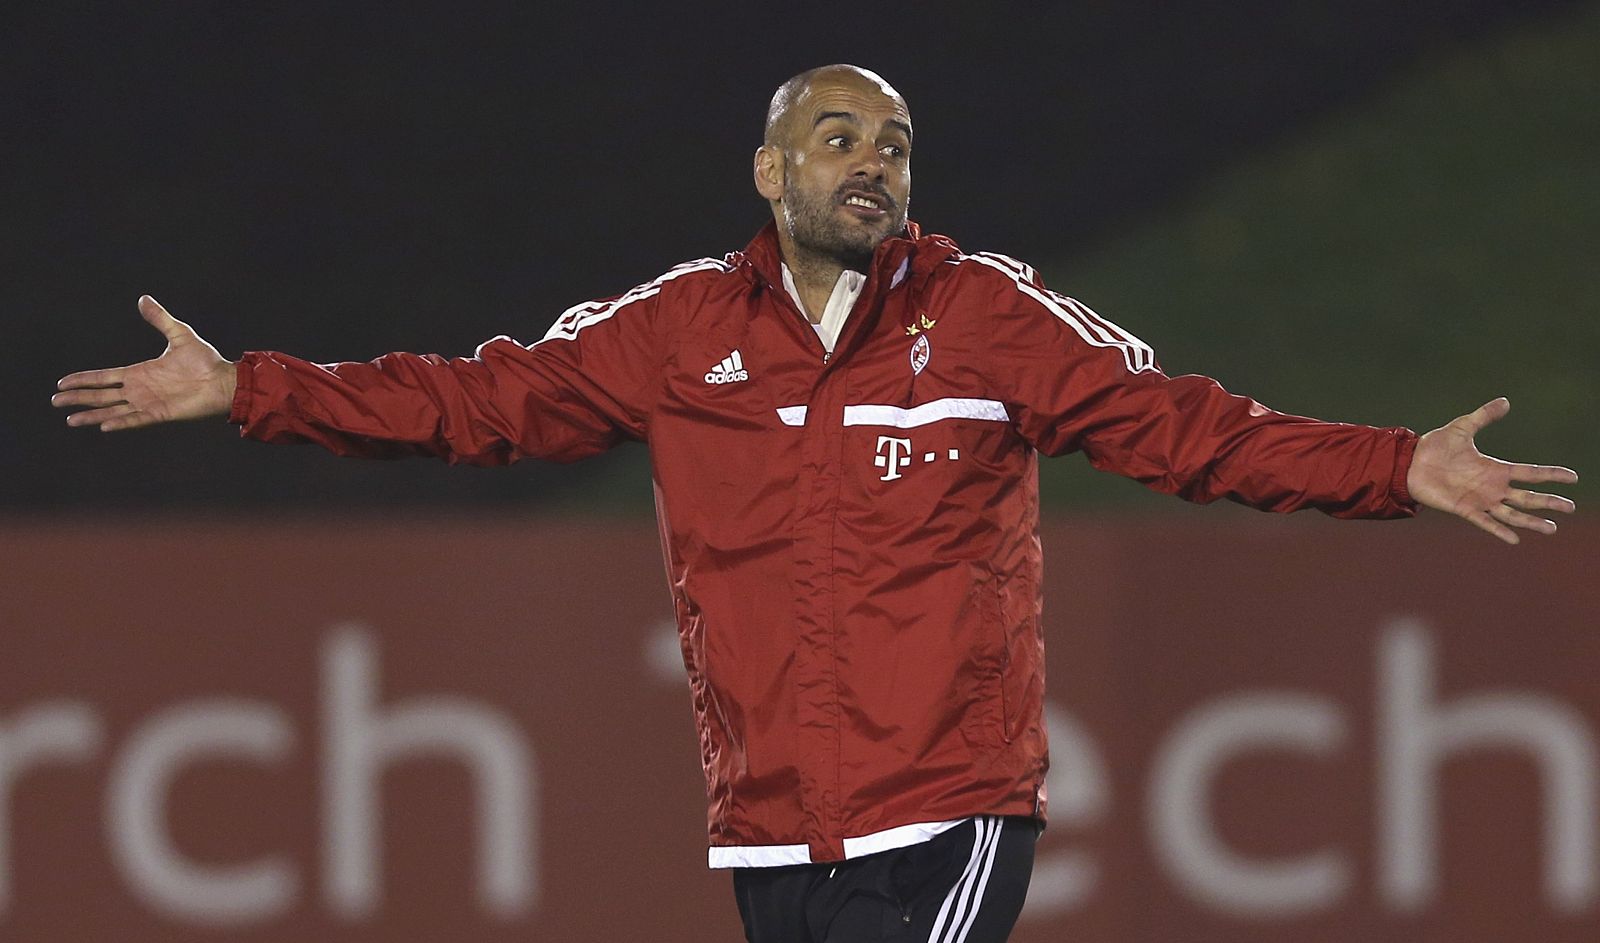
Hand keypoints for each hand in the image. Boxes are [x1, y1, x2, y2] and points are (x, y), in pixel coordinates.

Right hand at [53, 296, 237, 430]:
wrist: (225, 380)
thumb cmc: (205, 360)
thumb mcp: (179, 334)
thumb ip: (160, 319)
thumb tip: (143, 298)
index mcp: (140, 373)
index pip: (104, 377)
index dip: (83, 379)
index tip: (62, 382)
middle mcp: (140, 389)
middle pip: (101, 395)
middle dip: (78, 398)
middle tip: (55, 401)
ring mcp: (149, 403)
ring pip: (113, 410)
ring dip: (92, 414)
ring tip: (70, 419)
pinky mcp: (161, 414)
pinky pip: (136, 419)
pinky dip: (120, 422)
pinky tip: (103, 425)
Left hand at [1406, 397, 1577, 543]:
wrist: (1409, 463)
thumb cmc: (1435, 446)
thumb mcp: (1462, 428)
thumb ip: (1484, 416)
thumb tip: (1506, 401)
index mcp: (1495, 468)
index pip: (1531, 472)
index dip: (1551, 474)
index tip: (1573, 477)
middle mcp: (1492, 487)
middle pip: (1528, 497)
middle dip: (1550, 502)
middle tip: (1571, 507)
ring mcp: (1480, 500)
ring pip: (1512, 513)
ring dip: (1532, 522)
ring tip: (1553, 529)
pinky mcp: (1464, 509)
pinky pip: (1485, 522)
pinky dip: (1499, 530)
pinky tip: (1515, 540)